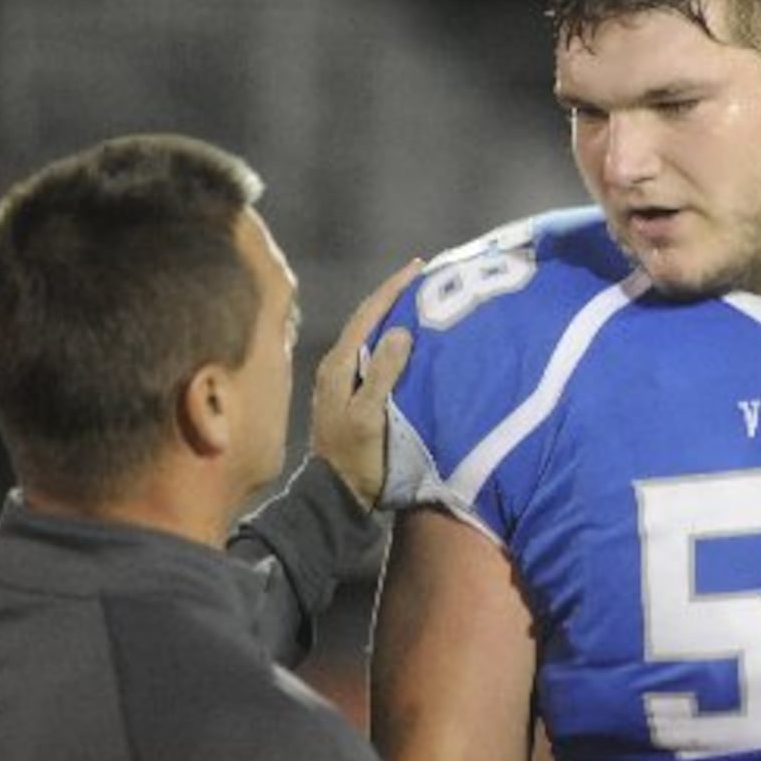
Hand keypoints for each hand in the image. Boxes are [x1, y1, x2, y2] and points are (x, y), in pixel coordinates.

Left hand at [310, 258, 420, 509]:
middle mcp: (336, 365)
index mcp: (339, 365)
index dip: (393, 288)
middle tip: (424, 276)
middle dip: (394, 295)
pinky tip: (408, 339)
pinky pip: (372, 352)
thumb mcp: (369, 417)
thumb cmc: (355, 458)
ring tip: (420, 300)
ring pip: (369, 334)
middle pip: (367, 318)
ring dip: (393, 314)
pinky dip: (391, 337)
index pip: (368, 314)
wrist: (337, 494)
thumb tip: (400, 331)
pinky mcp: (350, 392)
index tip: (419, 267)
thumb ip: (382, 374)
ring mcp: (342, 379)